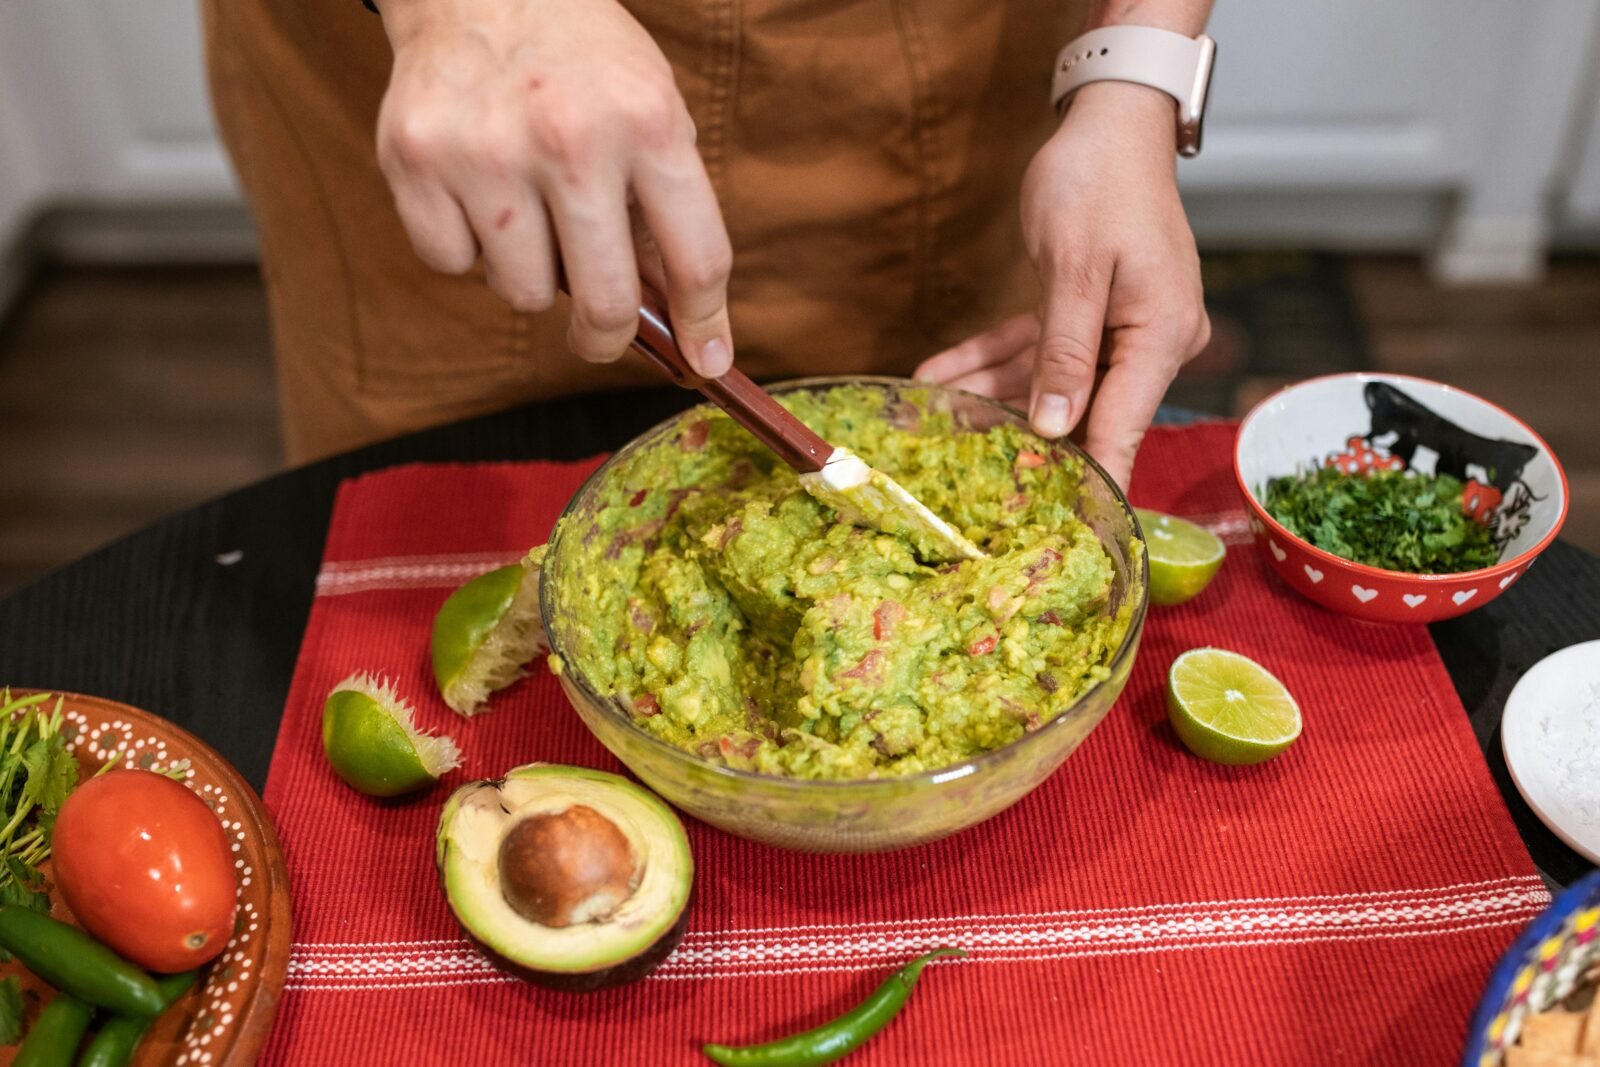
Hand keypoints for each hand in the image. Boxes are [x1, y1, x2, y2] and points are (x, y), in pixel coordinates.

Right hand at [374, 0, 733, 374]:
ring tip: (529, 217)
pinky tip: (476, 194)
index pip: (696, 258)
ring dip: (531, 277)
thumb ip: (668, 211)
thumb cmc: (580, 62)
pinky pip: (452, 264)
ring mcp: (486, 151)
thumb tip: (682, 324)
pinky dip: (467, 249)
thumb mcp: (651, 110)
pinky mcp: (415, 160)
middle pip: (606, 302)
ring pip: (523, 295)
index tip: (705, 360)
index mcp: (647, 121)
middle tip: (602, 334)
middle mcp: (570, 139)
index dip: (704, 324)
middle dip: (609, 338)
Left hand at [916, 82, 1209, 485]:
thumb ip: (1063, 352)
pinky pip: (1037, 348)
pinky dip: (991, 358)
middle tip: (955, 466)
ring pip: (1047, 381)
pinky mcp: (1090, 312)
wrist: (1110, 120)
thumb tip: (1055, 427)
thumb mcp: (1073, 267)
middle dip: (1012, 434)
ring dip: (986, 394)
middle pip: (1080, 410)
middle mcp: (1148, 341)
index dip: (1086, 481)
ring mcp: (1120, 328)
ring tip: (927, 414)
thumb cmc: (1098, 182)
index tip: (1052, 528)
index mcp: (1159, 336)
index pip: (1121, 429)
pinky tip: (938, 373)